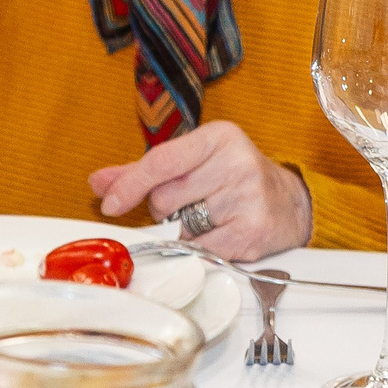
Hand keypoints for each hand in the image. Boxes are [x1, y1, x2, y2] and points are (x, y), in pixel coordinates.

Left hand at [90, 120, 314, 261]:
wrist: (289, 204)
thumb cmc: (232, 179)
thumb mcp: (194, 162)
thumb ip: (143, 172)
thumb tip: (98, 183)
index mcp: (219, 137)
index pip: (162, 161)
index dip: (130, 185)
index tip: (110, 205)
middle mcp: (236, 162)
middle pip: (165, 198)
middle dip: (165, 209)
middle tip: (191, 203)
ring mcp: (246, 197)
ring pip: (180, 227)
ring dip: (182, 230)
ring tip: (209, 217)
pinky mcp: (251, 231)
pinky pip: (200, 249)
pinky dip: (199, 248)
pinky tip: (219, 234)